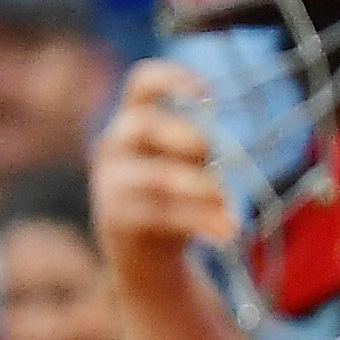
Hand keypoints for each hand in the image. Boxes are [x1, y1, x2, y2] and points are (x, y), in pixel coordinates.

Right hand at [94, 60, 237, 297]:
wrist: (143, 261)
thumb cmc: (171, 201)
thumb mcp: (185, 168)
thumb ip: (196, 151)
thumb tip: (215, 148)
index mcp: (132, 121)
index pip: (141, 84)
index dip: (171, 78)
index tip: (209, 94)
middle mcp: (115, 146)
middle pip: (142, 125)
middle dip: (185, 136)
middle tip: (214, 155)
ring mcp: (111, 183)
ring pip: (155, 177)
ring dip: (199, 187)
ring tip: (228, 204)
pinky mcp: (117, 219)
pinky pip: (160, 215)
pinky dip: (199, 222)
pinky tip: (227, 231)